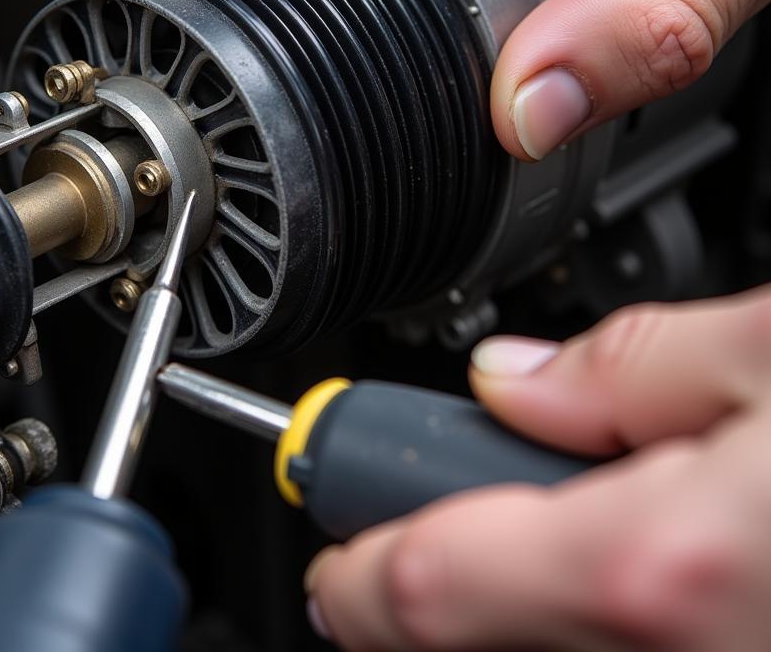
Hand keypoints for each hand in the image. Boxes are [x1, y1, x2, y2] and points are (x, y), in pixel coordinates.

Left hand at [303, 287, 770, 649]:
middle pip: (474, 637)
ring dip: (509, 598)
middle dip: (436, 578)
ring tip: (557, 512)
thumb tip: (516, 380)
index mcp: (655, 566)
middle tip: (439, 515)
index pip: (430, 589)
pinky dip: (580, 616)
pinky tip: (635, 558)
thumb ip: (629, 364)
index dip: (356, 574)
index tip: (331, 562)